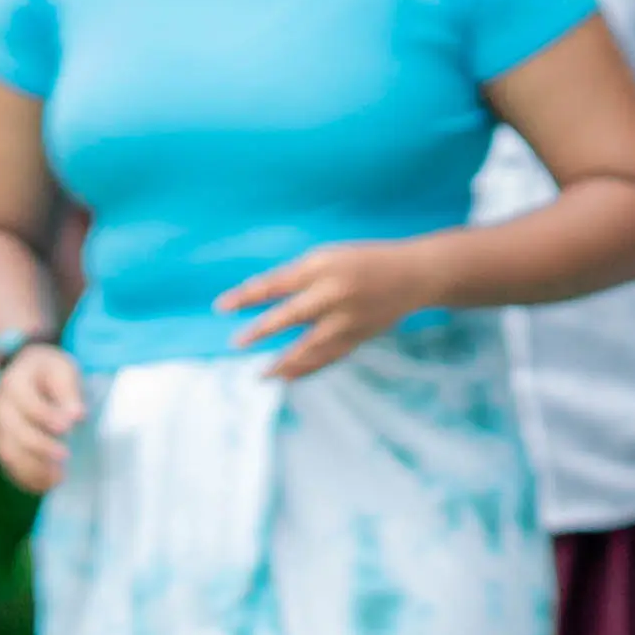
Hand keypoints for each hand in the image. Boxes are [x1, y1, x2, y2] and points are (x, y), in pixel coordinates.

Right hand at [0, 335, 88, 493]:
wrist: (27, 374)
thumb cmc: (49, 372)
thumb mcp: (63, 370)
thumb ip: (68, 391)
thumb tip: (76, 415)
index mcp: (13, 383)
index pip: (28, 403)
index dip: (48, 416)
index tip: (70, 426)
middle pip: (15, 431)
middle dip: (41, 446)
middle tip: (66, 456)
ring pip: (8, 453)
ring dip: (32, 469)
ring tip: (58, 478)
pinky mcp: (2, 445)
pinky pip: (9, 466)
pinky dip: (26, 479)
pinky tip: (47, 485)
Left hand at [213, 241, 426, 382]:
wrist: (414, 276)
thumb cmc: (362, 261)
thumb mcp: (327, 257)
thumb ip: (298, 277)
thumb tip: (260, 298)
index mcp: (323, 267)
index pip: (276, 283)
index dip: (247, 295)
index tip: (221, 307)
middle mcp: (334, 294)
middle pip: (290, 316)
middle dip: (261, 331)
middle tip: (236, 344)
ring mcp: (348, 320)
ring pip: (309, 347)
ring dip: (283, 363)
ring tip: (260, 376)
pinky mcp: (357, 338)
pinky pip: (327, 358)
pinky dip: (305, 369)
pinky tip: (286, 377)